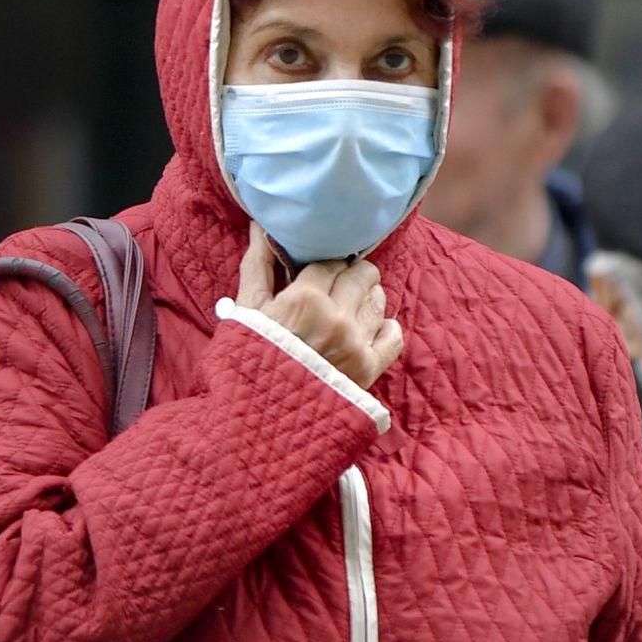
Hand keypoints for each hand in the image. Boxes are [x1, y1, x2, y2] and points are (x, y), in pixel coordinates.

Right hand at [236, 239, 404, 389]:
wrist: (259, 417)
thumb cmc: (248, 359)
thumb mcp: (246, 310)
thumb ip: (258, 265)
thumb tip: (261, 224)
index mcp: (305, 299)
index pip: (332, 263)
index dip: (324, 267)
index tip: (317, 276)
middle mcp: (337, 317)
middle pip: (362, 276)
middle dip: (351, 276)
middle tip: (336, 288)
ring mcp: (357, 343)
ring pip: (378, 301)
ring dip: (366, 299)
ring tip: (347, 310)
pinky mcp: (370, 369)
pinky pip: (394, 336)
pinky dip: (385, 329)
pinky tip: (368, 330)